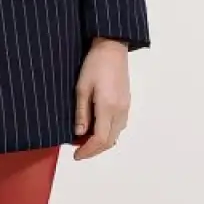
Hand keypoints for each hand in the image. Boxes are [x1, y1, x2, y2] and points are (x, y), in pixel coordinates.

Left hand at [72, 38, 129, 159]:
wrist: (112, 48)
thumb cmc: (94, 64)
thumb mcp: (81, 88)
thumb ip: (81, 113)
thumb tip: (79, 133)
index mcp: (108, 107)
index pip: (100, 139)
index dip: (88, 151)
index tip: (76, 155)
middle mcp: (120, 111)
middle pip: (110, 141)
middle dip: (94, 149)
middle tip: (79, 151)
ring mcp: (125, 107)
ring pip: (116, 135)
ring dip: (101, 142)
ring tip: (85, 140)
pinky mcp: (126, 103)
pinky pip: (119, 125)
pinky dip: (108, 132)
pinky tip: (96, 128)